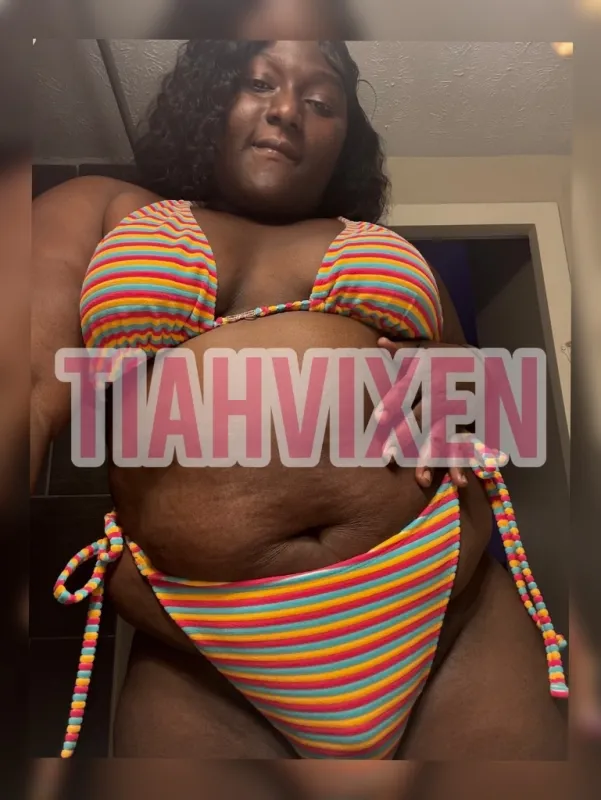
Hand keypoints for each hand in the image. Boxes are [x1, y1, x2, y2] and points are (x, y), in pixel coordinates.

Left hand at [376, 337, 472, 488]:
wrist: (488, 364)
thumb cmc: (448, 357)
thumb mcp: (427, 348)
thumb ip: (403, 349)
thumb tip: (379, 342)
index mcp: (427, 377)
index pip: (406, 392)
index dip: (393, 405)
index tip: (379, 421)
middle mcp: (441, 397)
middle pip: (421, 420)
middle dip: (405, 438)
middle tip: (388, 457)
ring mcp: (456, 414)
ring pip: (442, 438)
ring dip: (431, 460)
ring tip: (419, 480)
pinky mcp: (469, 427)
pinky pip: (465, 448)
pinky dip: (463, 465)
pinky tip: (459, 483)